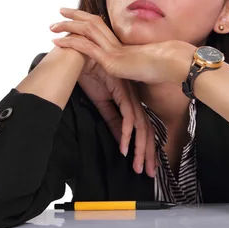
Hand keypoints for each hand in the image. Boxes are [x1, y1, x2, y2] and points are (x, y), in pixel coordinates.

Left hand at [50, 8, 194, 84]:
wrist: (171, 64)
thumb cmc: (162, 67)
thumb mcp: (144, 67)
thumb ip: (134, 67)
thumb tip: (132, 70)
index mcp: (122, 44)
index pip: (100, 26)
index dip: (87, 18)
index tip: (76, 14)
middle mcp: (115, 43)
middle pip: (91, 22)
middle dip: (74, 15)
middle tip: (60, 10)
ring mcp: (112, 50)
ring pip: (85, 31)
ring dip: (67, 26)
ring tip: (52, 25)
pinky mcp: (110, 60)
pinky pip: (86, 48)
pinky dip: (70, 44)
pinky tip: (58, 42)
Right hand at [75, 57, 156, 176]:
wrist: (79, 55)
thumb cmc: (89, 73)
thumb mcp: (101, 101)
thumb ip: (112, 118)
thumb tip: (120, 138)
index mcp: (129, 98)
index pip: (142, 126)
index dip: (145, 146)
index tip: (146, 165)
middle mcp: (132, 96)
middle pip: (146, 128)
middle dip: (148, 152)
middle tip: (148, 172)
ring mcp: (128, 93)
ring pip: (139, 125)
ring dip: (139, 148)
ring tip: (138, 166)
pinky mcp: (121, 91)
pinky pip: (126, 116)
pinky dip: (126, 134)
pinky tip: (124, 147)